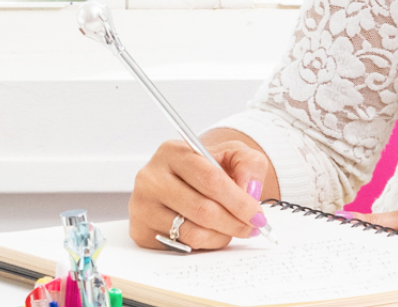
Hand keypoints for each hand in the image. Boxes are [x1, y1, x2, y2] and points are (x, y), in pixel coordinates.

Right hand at [129, 135, 273, 250]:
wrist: (185, 179)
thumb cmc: (210, 167)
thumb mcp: (234, 153)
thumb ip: (249, 163)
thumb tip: (249, 190)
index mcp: (173, 151)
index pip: (210, 179)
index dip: (238, 201)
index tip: (257, 215)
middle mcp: (151, 177)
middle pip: (202, 209)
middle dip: (234, 222)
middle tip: (252, 227)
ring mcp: (142, 205)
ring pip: (191, 232)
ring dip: (221, 236)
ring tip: (233, 229)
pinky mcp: (140, 230)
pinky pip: (180, 246)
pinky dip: (204, 244)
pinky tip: (212, 233)